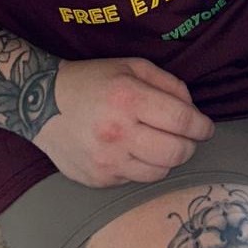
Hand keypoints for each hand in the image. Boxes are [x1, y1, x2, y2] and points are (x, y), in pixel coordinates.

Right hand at [34, 57, 214, 187]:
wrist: (41, 104)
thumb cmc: (92, 81)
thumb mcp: (131, 66)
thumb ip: (168, 84)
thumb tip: (193, 110)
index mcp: (128, 97)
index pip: (181, 121)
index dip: (202, 126)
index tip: (206, 127)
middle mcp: (118, 132)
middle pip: (176, 152)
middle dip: (190, 145)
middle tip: (188, 138)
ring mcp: (107, 160)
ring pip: (159, 172)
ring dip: (168, 159)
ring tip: (161, 144)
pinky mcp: (98, 180)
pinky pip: (136, 180)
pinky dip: (143, 167)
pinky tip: (135, 151)